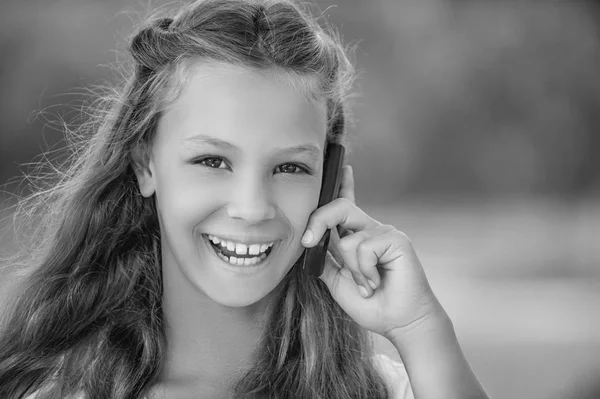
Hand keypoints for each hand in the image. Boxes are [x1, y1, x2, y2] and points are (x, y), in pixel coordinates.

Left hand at [301, 165, 443, 340]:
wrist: (399, 323)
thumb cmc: (371, 304)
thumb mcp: (337, 282)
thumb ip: (324, 261)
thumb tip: (308, 244)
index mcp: (356, 237)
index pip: (346, 204)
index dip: (342, 184)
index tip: (340, 167)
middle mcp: (370, 229)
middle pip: (339, 207)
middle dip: (318, 221)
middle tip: (308, 242)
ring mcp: (385, 232)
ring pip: (348, 239)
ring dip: (352, 270)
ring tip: (368, 285)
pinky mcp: (397, 240)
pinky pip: (364, 248)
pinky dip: (364, 271)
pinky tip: (377, 281)